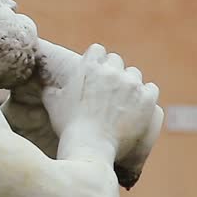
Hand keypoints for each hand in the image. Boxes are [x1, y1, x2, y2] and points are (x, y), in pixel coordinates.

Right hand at [41, 44, 160, 184]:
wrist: (90, 146)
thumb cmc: (69, 126)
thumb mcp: (52, 103)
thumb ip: (50, 88)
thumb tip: (45, 84)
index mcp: (89, 66)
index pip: (98, 50)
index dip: (97, 62)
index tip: (96, 73)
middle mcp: (112, 71)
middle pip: (117, 61)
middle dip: (113, 72)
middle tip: (110, 90)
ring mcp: (131, 84)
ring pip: (134, 74)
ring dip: (129, 84)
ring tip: (125, 100)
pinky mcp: (146, 99)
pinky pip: (151, 89)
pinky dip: (145, 96)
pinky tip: (139, 106)